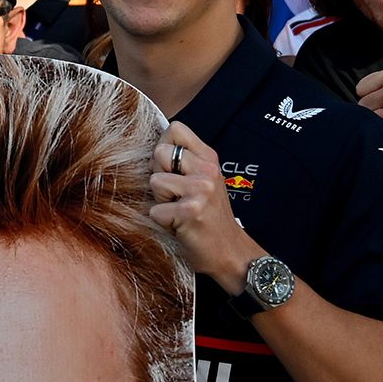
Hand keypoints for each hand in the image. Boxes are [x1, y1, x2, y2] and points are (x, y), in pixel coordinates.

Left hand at [147, 122, 251, 288]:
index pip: (176, 128)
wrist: (230, 253)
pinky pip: (154, 210)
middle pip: (159, 152)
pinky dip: (162, 222)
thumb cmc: (209, 218)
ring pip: (154, 181)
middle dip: (158, 175)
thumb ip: (184, 162)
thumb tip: (152, 147)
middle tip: (175, 196)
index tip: (170, 168)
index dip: (164, 146)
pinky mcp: (190, 211)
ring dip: (160, 201)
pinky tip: (179, 226)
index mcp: (209, 158)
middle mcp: (207, 170)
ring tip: (178, 211)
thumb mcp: (204, 181)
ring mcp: (200, 189)